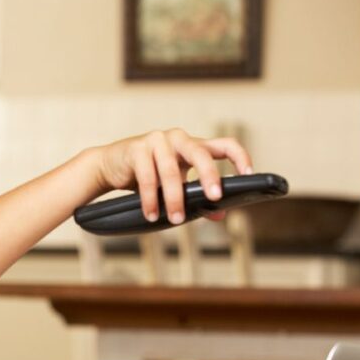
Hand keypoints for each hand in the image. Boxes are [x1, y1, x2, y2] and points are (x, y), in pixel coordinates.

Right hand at [94, 129, 253, 224]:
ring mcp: (156, 140)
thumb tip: (219, 215)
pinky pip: (147, 176)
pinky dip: (150, 199)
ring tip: (174, 220)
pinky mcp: (137, 148)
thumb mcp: (174, 186)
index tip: (249, 174)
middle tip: (214, 198)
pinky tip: (151, 214)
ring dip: (174, 198)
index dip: (240, 157)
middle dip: (209, 177)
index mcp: (193, 146)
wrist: (110, 165)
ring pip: (171, 171)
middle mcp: (178, 138)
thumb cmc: (146, 174)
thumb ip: (195, 197)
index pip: (224, 145)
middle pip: (200, 154)